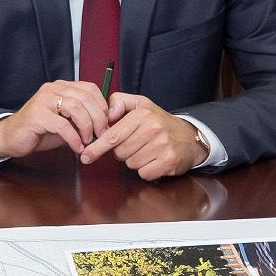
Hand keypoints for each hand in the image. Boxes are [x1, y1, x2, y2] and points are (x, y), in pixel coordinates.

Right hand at [0, 80, 109, 159]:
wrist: (11, 138)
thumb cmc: (41, 131)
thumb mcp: (66, 121)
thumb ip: (83, 118)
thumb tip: (106, 124)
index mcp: (62, 87)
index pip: (90, 89)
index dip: (102, 106)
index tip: (107, 123)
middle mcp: (53, 89)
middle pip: (85, 97)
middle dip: (98, 118)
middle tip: (102, 135)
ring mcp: (44, 100)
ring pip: (76, 108)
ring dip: (87, 127)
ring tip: (88, 141)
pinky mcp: (37, 115)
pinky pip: (62, 125)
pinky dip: (74, 138)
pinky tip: (77, 147)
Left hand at [79, 94, 209, 179]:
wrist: (189, 137)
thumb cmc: (159, 122)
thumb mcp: (140, 104)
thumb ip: (119, 102)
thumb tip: (106, 114)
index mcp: (143, 114)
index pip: (112, 135)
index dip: (97, 147)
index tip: (86, 155)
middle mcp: (153, 129)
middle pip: (119, 152)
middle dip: (122, 151)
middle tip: (135, 144)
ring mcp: (162, 147)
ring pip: (130, 164)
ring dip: (134, 160)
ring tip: (147, 150)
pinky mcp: (168, 162)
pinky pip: (143, 173)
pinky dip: (146, 170)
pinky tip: (154, 160)